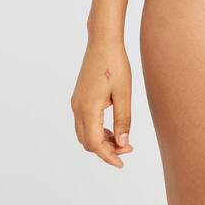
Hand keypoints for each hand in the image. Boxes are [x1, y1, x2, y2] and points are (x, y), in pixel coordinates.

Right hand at [71, 38, 133, 167]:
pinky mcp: (79, 98)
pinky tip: (113, 128)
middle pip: (88, 142)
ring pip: (84, 134)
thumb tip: (123, 144)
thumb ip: (123, 119)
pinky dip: (97, 131)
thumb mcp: (124, 93)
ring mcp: (76, 103)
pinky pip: (84, 123)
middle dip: (106, 150)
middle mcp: (78, 108)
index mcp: (88, 108)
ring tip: (122, 140)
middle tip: (128, 149)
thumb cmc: (115, 64)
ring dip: (101, 141)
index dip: (109, 156)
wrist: (103, 41)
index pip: (95, 144)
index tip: (122, 163)